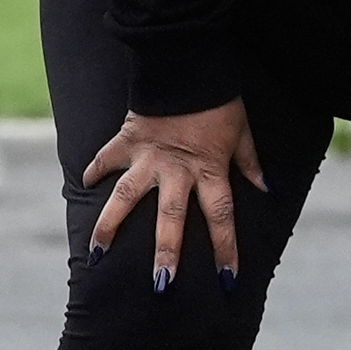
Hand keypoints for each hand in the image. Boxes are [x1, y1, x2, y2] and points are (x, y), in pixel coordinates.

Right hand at [82, 100, 267, 290]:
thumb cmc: (220, 100)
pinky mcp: (128, 139)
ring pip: (126, 197)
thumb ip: (250, 163)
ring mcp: (148, 156)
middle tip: (162, 286)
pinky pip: (107, 157)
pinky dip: (94, 169)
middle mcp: (177, 169)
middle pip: (172, 217)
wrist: (189, 64)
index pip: (221, 216)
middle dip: (167, 253)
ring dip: (110, 225)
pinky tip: (83, 184)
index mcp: (209, 169)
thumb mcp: (242, 132)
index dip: (226, 249)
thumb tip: (266, 188)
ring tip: (96, 254)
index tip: (228, 280)